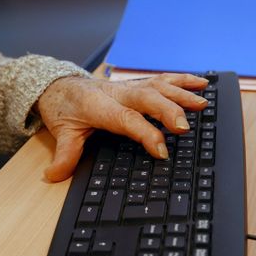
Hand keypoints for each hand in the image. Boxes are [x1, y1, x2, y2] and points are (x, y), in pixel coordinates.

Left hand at [37, 73, 207, 181]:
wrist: (61, 86)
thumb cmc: (65, 108)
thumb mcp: (62, 133)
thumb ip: (63, 156)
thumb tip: (53, 176)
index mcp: (101, 107)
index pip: (127, 120)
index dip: (145, 134)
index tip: (162, 151)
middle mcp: (118, 94)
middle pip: (147, 98)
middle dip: (167, 110)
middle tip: (184, 127)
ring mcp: (129, 87)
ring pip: (159, 86)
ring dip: (181, 94)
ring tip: (202, 103)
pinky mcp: (136, 84)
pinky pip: (163, 79)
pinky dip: (182, 80)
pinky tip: (201, 82)